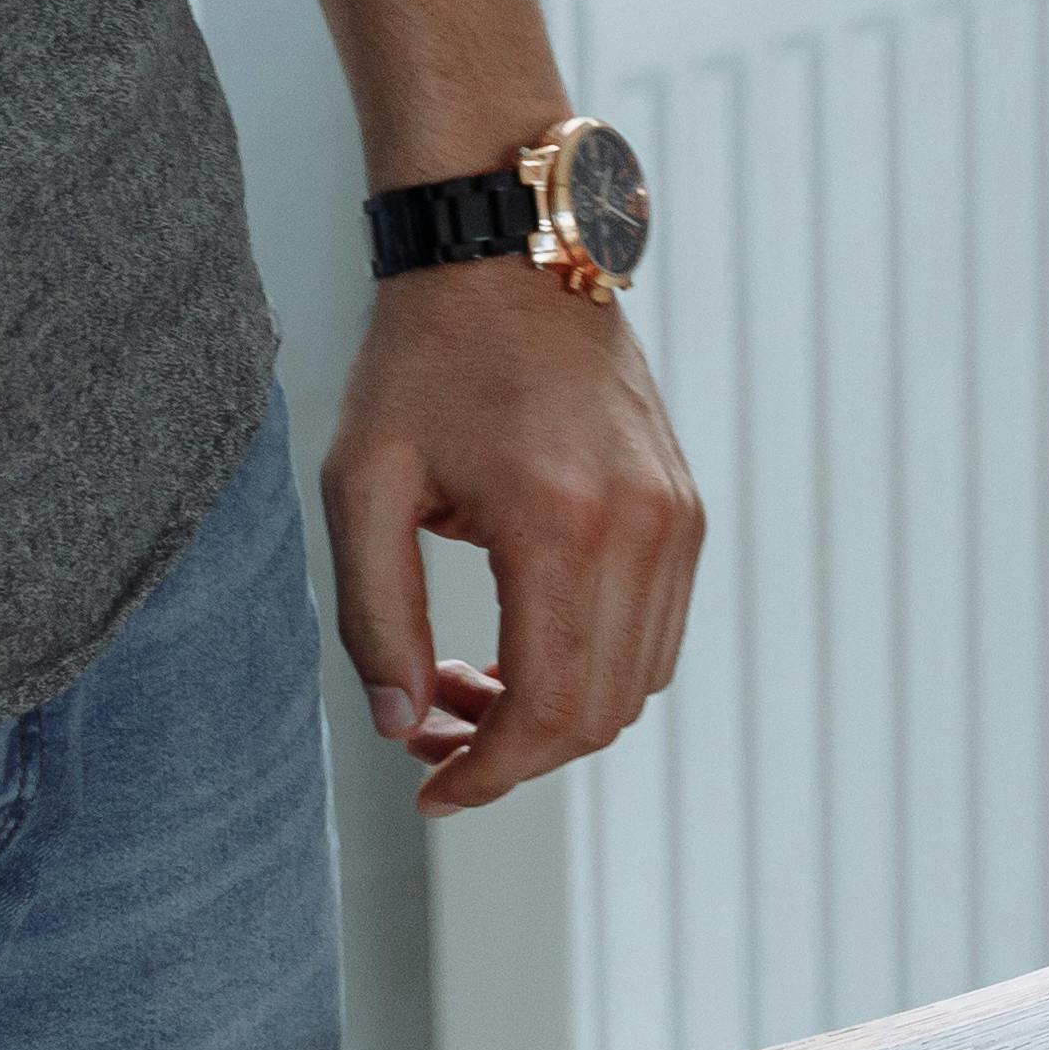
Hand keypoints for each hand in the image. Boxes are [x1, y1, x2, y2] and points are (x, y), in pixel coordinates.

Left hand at [322, 267, 705, 815]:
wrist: (509, 257)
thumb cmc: (423, 361)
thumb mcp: (362, 486)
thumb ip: (374, 617)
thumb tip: (400, 724)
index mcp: (558, 523)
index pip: (549, 710)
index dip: (489, 775)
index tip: (430, 792)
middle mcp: (641, 528)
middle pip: (599, 714)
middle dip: (512, 754)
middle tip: (429, 735)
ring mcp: (678, 519)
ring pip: (636, 684)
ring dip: (552, 716)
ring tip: (462, 683)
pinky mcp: (686, 510)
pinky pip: (656, 633)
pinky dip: (591, 666)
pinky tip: (518, 641)